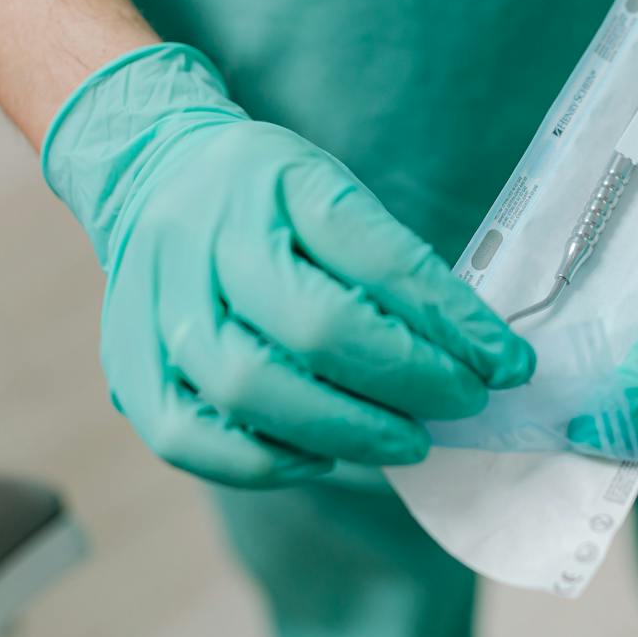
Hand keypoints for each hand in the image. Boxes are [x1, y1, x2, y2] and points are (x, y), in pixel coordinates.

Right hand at [43, 44, 534, 486]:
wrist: (155, 173)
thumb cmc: (269, 200)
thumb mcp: (335, 194)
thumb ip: (396, 268)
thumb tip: (480, 357)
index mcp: (276, 181)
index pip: (379, 259)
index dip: (452, 322)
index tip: (508, 364)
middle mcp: (208, 238)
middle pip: (314, 328)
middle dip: (408, 381)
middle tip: (461, 405)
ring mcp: (158, 302)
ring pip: (251, 390)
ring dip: (348, 432)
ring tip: (407, 441)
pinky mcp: (129, 362)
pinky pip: (190, 438)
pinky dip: (265, 463)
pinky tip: (320, 458)